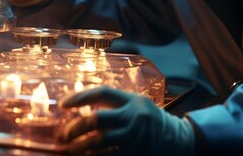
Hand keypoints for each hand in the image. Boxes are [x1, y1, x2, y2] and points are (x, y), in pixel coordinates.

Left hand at [59, 86, 194, 155]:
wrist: (179, 140)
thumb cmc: (151, 120)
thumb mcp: (137, 104)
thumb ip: (114, 104)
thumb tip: (80, 107)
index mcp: (132, 102)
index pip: (102, 93)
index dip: (79, 97)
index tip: (63, 104)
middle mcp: (133, 118)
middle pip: (96, 120)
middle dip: (75, 128)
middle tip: (64, 135)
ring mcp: (134, 139)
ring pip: (98, 144)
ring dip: (79, 148)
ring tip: (71, 150)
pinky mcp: (135, 155)